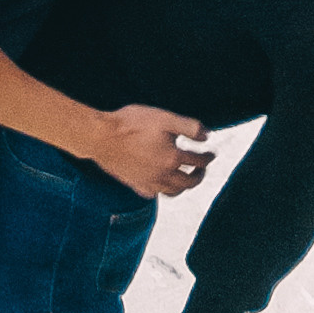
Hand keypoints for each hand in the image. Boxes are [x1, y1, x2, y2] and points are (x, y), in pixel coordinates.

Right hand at [92, 104, 212, 199]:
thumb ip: (189, 127)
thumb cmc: (130, 124)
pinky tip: (160, 184)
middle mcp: (163, 174)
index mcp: (173, 157)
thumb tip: (206, 136)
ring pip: (173, 192)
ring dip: (183, 186)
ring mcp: (148, 182)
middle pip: (189, 182)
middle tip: (202, 169)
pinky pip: (153, 194)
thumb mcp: (165, 118)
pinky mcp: (134, 184)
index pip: (199, 161)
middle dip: (200, 175)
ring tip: (186, 179)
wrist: (101, 136)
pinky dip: (161, 191)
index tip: (212, 153)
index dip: (208, 157)